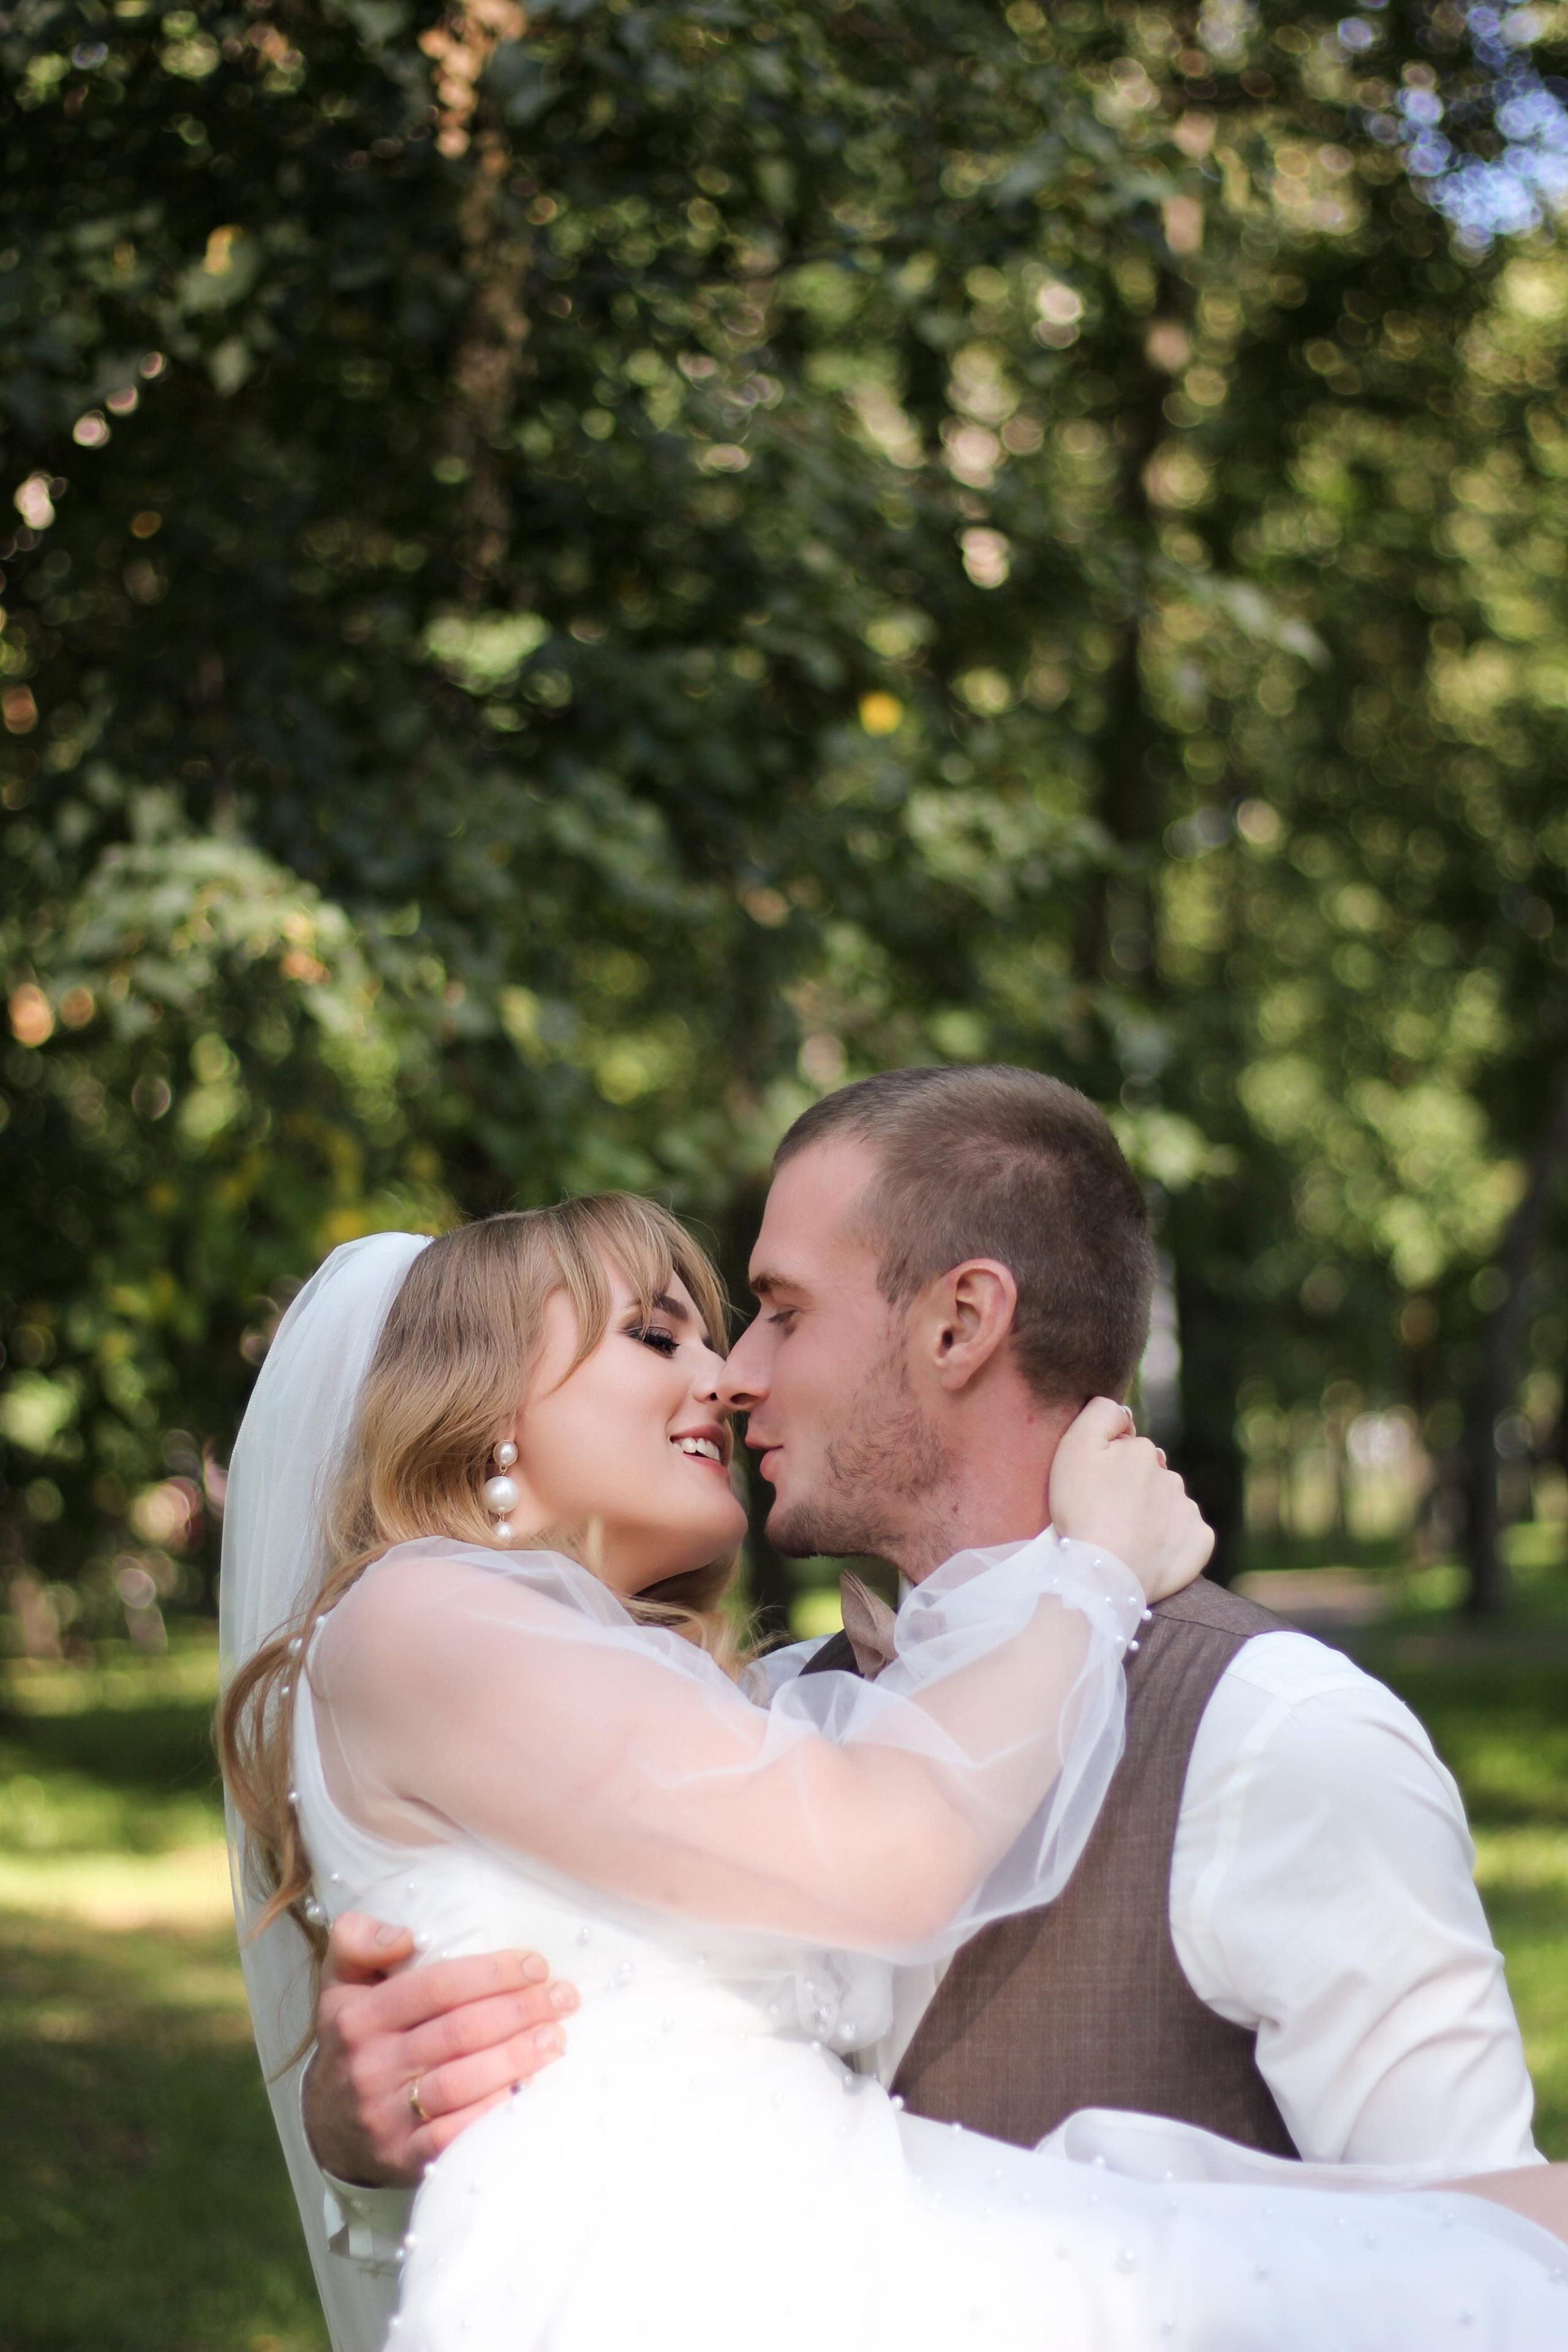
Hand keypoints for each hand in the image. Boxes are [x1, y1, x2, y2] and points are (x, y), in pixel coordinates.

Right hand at [301, 1912, 577, 2186]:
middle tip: (563, 1997)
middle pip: (458, 2032)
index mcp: (358, 2017)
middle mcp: (370, 2066)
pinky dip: (493, 2113)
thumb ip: (359, 1940)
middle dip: (520, 2010)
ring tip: (557, 2038)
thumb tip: (403, 1936)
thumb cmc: (355, 2039)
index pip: (436, 1986)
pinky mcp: (402, 2158)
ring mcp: (385, 2117)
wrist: (327, 2124)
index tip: (537, 1964)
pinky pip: (453, 2137)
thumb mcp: (342, 1981)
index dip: (492, 1972)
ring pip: (459, 2084)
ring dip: (516, 2059)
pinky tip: (529, 2091)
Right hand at [1048, 1398, 1212, 1604]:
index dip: (1108, 1466)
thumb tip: (1125, 1413)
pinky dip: (1172, 1542)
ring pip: (1168, 1506)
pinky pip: (1188, 1536)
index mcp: (1143, 1451)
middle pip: (1150, 1478)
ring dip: (1152, 1515)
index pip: (1127, 1450)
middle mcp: (1172, 1476)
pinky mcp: (1200, 1543)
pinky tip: (1149, 1552)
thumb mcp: (1075, 1446)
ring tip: (1124, 1537)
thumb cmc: (1082, 1508)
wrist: (1104, 1572)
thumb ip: (1100, 1414)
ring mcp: (1188, 1510)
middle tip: (1106, 1515)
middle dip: (1134, 1489)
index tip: (1093, 1488)